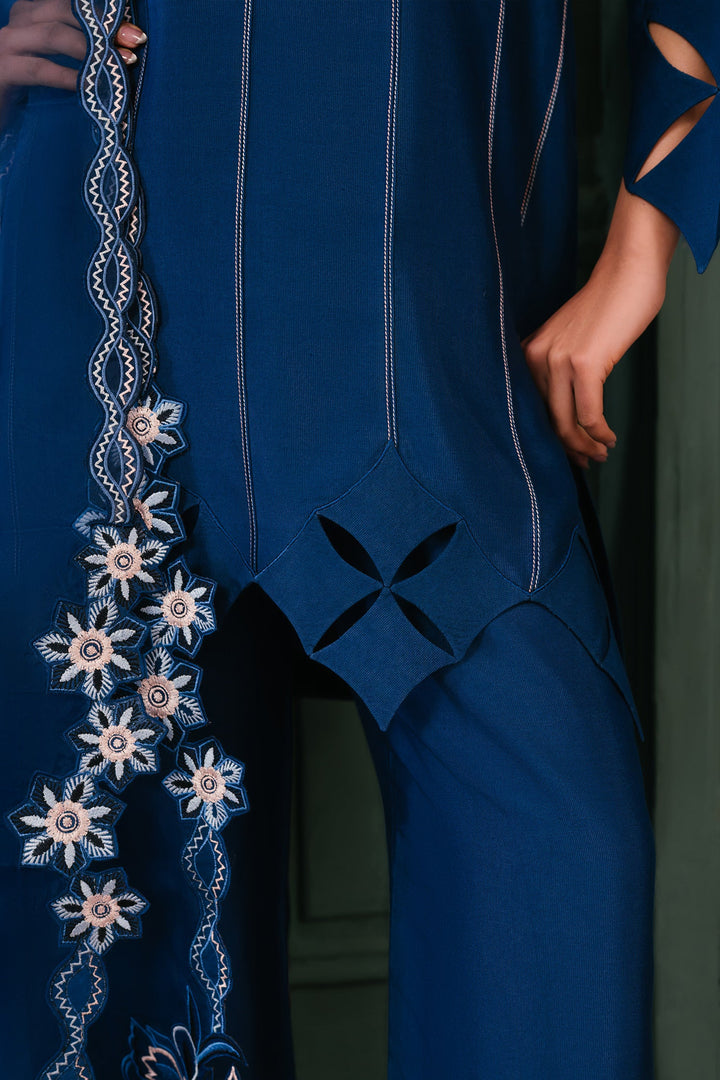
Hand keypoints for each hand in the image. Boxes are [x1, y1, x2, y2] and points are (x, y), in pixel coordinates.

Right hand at [0, 0, 145, 117]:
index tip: (132, 28)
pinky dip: (69, 76)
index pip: (70, 4)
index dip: (101, 13)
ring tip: (121, 63)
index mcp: (31, 12)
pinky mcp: (4, 70)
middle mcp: (19, 20)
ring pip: (54, 35)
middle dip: (103, 28)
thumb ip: (73, 46)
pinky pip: (41, 69)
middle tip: (134, 42)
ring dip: (92, 49)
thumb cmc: (25, 84)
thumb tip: (117, 49)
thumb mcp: (49, 57)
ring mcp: (8, 43)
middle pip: (65, 11)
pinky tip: (90, 85)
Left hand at [521, 180, 675, 468]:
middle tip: (587, 462)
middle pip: (546, 420)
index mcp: (529, 352)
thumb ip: (560, 368)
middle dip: (568, 448)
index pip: (531, 407)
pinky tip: (609, 438)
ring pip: (565, 422)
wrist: (627, 272)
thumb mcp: (570, 338)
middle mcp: (536, 357)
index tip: (567, 453)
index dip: (548, 436)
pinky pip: (588, 413)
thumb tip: (565, 410)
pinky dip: (599, 432)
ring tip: (600, 454)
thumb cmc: (606, 306)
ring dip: (585, 446)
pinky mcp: (584, 363)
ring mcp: (558, 360)